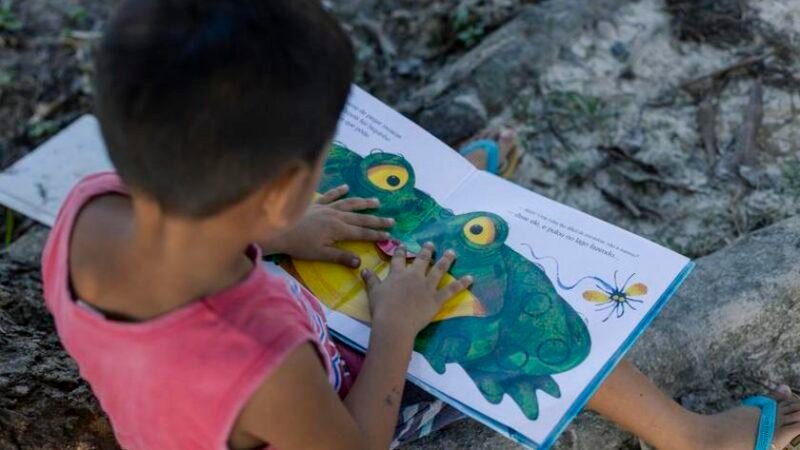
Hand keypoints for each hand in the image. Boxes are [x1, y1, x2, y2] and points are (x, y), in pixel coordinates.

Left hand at [261, 185, 394, 266]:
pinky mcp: (316, 203)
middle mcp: (336, 216)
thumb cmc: (298, 245)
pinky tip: (346, 187)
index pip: (362, 232)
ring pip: (349, 203)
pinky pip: (330, 195)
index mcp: (339, 229)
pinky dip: (339, 191)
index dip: (376, 235)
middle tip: (392, 220)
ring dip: (363, 202)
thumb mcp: (320, 255)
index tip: (389, 236)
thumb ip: (341, 257)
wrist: (277, 229)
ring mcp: (326, 207)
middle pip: (361, 217)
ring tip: (376, 202)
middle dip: (377, 219)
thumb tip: (360, 262)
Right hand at [362, 243, 472, 338]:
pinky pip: (451, 289)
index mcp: (398, 274)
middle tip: (431, 244)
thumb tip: (364, 269)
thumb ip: (371, 280)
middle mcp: (414, 276)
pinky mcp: (437, 299)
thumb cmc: (382, 308)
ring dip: (446, 260)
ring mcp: (427, 286)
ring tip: (452, 252)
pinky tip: (470, 278)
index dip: (402, 251)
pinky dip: (461, 284)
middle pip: (422, 260)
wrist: (395, 323)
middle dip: (427, 251)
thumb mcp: (373, 292)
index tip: (404, 245)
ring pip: (439, 269)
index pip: (399, 258)